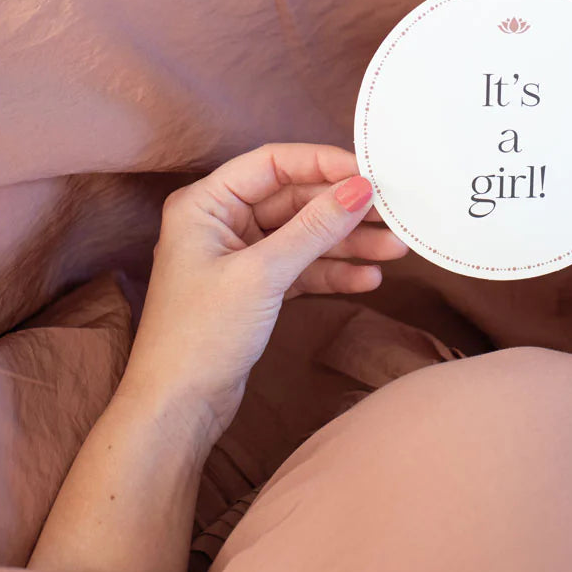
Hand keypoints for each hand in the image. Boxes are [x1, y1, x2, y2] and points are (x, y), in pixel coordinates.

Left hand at [120, 143, 407, 444]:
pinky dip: (334, 272)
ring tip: (393, 249)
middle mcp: (222, 223)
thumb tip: (359, 190)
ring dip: (348, 243)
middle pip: (295, 201)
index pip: (272, 164)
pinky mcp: (257, 288)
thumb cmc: (200, 336)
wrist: (178, 408)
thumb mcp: (262, 274)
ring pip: (305, 236)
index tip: (368, 173)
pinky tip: (369, 278)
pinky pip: (303, 268)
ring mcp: (240, 256)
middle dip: (344, 211)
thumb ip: (314, 229)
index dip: (322, 164)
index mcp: (206, 204)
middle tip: (391, 215)